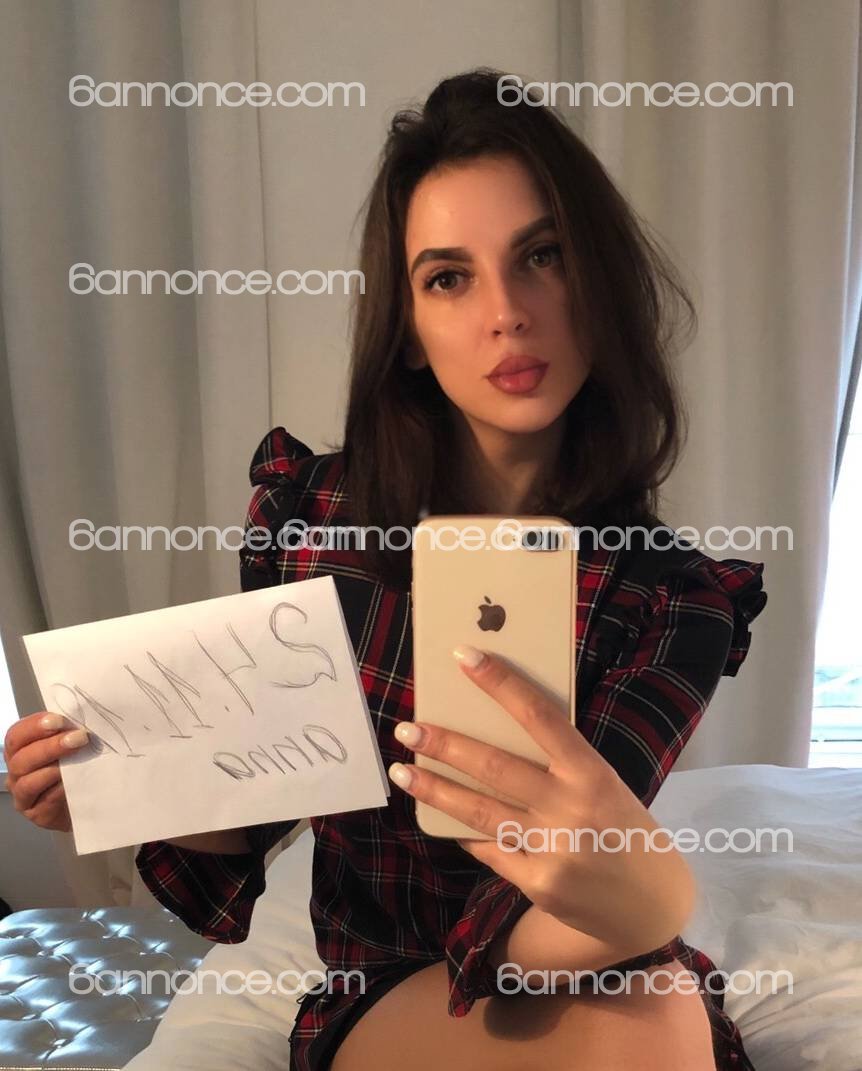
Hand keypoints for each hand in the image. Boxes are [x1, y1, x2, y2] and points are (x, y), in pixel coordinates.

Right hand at [4, 712, 89, 830]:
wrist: (85, 800)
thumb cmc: (75, 767)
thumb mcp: (69, 745)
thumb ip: (67, 732)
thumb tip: (82, 718)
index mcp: (21, 750)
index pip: (16, 735)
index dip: (35, 726)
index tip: (60, 720)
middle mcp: (17, 772)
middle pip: (22, 758)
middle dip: (51, 746)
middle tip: (79, 738)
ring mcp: (23, 795)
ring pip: (28, 782)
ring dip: (55, 768)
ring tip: (78, 758)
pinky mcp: (37, 814)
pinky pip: (45, 801)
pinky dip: (60, 789)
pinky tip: (76, 780)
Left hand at [389, 645, 694, 950]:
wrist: (652, 908)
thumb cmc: (625, 830)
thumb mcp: (604, 785)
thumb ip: (560, 764)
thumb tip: (494, 734)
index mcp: (592, 772)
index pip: (539, 716)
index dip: (500, 683)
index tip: (464, 657)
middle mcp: (571, 807)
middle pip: (494, 767)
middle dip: (444, 745)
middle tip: (407, 728)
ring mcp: (552, 848)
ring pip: (478, 811)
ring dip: (435, 789)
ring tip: (403, 770)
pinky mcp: (537, 882)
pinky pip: (488, 849)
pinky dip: (462, 831)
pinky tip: (438, 816)